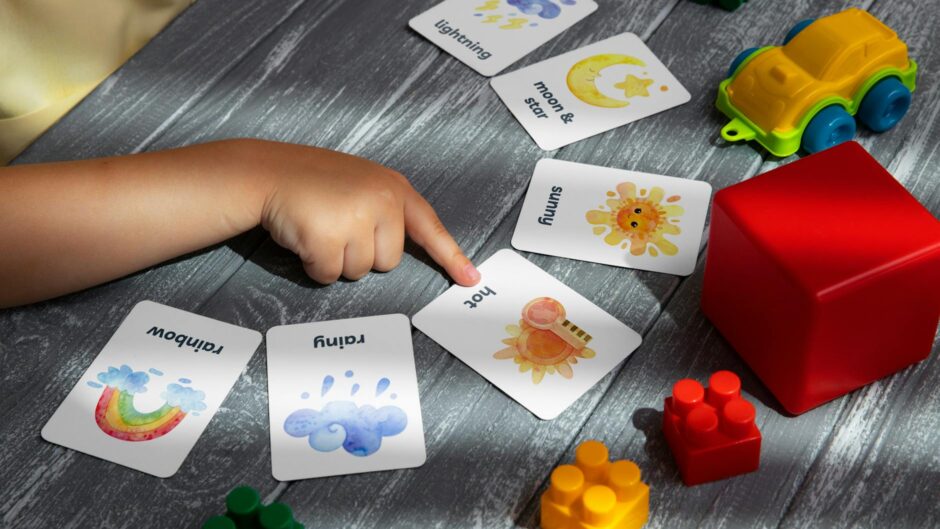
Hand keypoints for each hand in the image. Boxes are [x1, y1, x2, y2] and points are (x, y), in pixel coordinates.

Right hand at [251, 141, 479, 285]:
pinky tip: (303, 236)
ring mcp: (356, 217)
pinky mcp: (328, 236)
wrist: (266, 172)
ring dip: (335, 260)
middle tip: (336, 225)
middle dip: (361, 255)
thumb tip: (397, 253)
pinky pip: (328, 275)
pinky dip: (313, 266)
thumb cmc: (312, 183)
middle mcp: (382, 201)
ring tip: (318, 226)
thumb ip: (386, 211)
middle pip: (388, 262)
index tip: (471, 279)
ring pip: (358, 272)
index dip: (451, 256)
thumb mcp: (361, 185)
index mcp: (393, 188)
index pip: (429, 228)